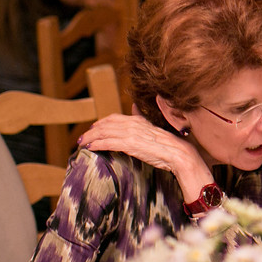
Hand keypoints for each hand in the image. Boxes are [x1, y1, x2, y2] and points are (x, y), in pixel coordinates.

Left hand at [78, 112, 213, 201]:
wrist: (179, 154)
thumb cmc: (168, 146)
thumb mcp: (153, 129)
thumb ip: (142, 118)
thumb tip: (135, 107)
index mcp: (138, 120)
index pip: (114, 118)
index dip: (101, 122)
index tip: (94, 127)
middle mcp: (133, 124)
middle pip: (105, 124)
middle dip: (92, 130)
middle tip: (83, 137)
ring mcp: (131, 133)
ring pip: (104, 132)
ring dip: (90, 137)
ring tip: (82, 143)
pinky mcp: (130, 144)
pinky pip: (108, 142)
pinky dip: (96, 144)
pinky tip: (90, 147)